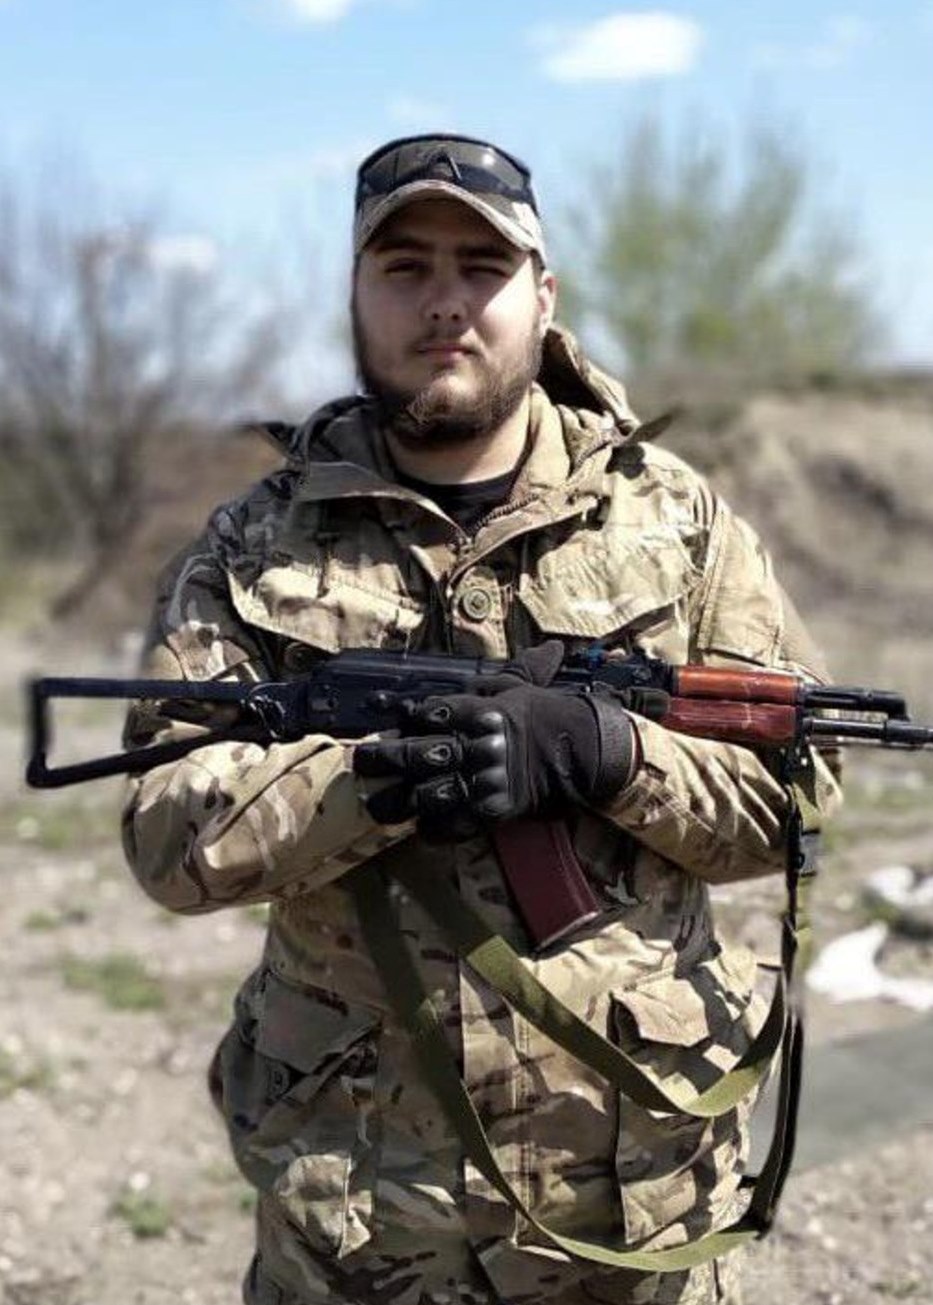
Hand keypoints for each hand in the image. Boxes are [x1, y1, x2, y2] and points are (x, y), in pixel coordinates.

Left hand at [353, 642, 638, 835]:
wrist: (587, 754)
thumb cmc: (552, 716)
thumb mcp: (523, 686)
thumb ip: (506, 671)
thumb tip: (520, 649)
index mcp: (481, 712)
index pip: (429, 713)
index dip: (405, 720)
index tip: (389, 724)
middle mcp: (478, 745)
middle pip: (416, 753)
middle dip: (383, 759)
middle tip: (361, 762)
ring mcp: (485, 780)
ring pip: (427, 793)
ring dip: (398, 802)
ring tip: (377, 806)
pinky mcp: (494, 811)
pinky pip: (453, 824)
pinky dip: (434, 830)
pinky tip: (420, 829)